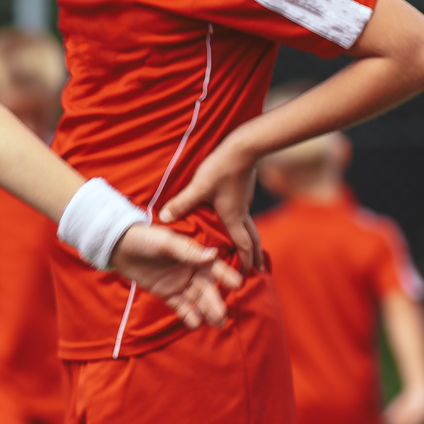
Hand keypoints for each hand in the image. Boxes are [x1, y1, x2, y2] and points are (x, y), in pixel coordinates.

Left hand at [110, 224, 241, 328]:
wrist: (119, 246)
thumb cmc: (144, 238)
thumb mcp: (166, 243)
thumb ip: (188, 251)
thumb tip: (214, 255)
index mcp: (193, 255)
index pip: (214, 267)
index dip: (226, 276)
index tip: (238, 285)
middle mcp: (190, 270)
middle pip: (206, 288)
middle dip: (215, 302)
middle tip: (223, 316)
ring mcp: (179, 283)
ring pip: (196, 299)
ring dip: (206, 311)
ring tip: (217, 324)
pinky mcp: (166, 293)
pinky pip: (180, 306)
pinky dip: (188, 315)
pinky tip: (195, 323)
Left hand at [156, 141, 262, 272]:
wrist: (244, 147)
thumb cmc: (222, 167)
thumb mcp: (199, 187)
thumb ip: (182, 203)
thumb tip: (165, 218)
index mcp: (232, 218)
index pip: (243, 246)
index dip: (246, 261)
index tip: (248, 276)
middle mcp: (240, 214)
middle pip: (252, 240)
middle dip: (255, 256)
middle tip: (258, 271)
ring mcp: (243, 204)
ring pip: (250, 229)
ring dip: (252, 243)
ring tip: (252, 253)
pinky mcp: (241, 194)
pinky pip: (244, 217)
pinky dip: (244, 228)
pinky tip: (236, 226)